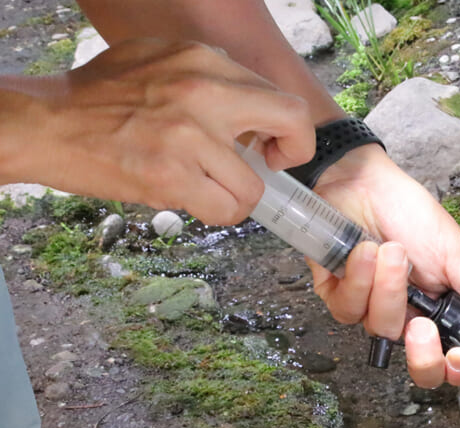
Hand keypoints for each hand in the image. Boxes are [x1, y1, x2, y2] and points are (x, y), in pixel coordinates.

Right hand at [27, 39, 314, 223]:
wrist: (46, 123)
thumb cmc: (99, 97)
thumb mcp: (159, 60)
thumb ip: (207, 77)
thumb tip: (249, 107)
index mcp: (204, 60)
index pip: (280, 97)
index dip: (288, 129)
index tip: (271, 145)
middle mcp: (203, 90)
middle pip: (292, 122)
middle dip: (292, 155)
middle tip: (268, 169)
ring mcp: (189, 135)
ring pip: (254, 186)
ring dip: (238, 197)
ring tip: (209, 189)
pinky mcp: (171, 175)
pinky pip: (225, 209)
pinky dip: (217, 213)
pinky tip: (194, 202)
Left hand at [308, 145, 459, 387]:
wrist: (362, 182)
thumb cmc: (409, 212)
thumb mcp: (456, 253)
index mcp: (444, 312)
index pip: (457, 360)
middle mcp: (411, 318)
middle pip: (421, 369)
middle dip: (422, 354)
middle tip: (422, 326)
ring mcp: (373, 311)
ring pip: (381, 330)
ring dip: (388, 288)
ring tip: (393, 250)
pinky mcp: (339, 297)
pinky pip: (348, 308)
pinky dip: (360, 276)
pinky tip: (364, 250)